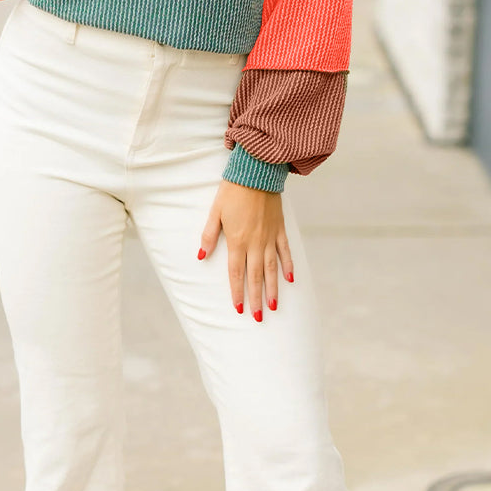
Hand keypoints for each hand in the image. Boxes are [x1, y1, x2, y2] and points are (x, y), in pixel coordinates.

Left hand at [198, 181, 293, 320]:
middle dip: (256, 299)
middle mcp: (255, 243)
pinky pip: (285, 251)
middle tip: (258, 318)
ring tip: (274, 306)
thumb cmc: (232, 191)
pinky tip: (290, 279)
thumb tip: (201, 256)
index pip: (236, 273)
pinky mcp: (280, 229)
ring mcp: (269, 237)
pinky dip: (288, 266)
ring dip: (273, 289)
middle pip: (255, 277)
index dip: (237, 292)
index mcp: (237, 241)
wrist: (257, 172)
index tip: (238, 309)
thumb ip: (209, 236)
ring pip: (272, 269)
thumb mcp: (215, 212)